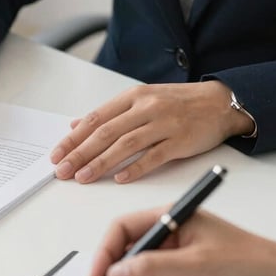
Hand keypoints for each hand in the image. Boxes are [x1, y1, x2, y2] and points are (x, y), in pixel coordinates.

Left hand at [50, 81, 253, 183]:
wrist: (220, 102)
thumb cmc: (178, 103)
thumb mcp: (141, 99)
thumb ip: (109, 114)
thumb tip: (76, 126)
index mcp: (132, 97)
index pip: (95, 119)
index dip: (73, 139)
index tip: (56, 154)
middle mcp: (145, 108)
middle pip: (105, 133)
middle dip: (79, 153)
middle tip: (61, 170)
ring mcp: (164, 123)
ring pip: (125, 145)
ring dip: (100, 163)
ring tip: (82, 178)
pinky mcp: (181, 140)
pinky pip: (154, 156)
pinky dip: (136, 168)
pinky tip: (120, 179)